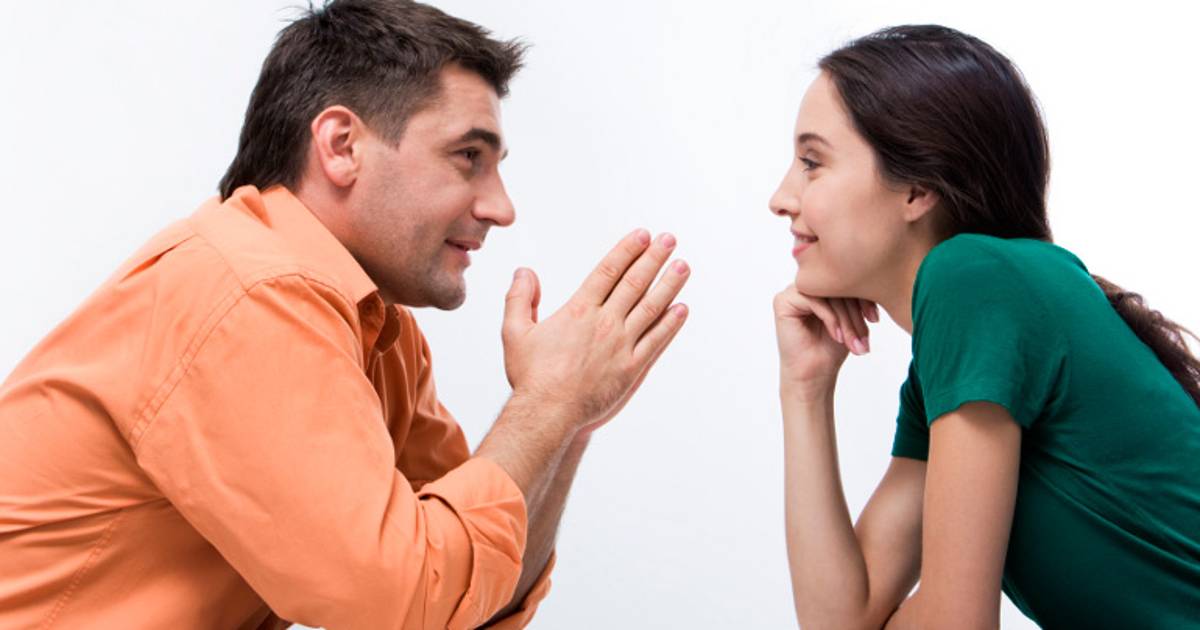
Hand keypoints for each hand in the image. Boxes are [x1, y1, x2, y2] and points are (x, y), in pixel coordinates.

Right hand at [502, 229, 689, 433]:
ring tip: (682, 266)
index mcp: (579, 311)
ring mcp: (621, 345)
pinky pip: (656, 341)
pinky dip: (670, 324)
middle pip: (635, 283)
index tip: (642, 236)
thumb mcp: (514, 332)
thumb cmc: (531, 376)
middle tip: (669, 240)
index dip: (627, 251)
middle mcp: (604, 323)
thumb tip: (525, 272)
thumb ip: (519, 299)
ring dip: (669, 285)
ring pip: (651, 308)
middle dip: (654, 258)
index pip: (608, 271)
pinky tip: (681, 310)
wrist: (547, 413)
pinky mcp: (631, 368)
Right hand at [773, 283, 877, 393]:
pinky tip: (836, 335)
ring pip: (827, 294)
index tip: (874, 319)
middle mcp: (806, 286)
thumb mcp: (851, 318)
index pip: (845, 281)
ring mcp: (792, 292)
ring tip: (852, 341)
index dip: (863, 298)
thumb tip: (872, 280)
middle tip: (863, 337)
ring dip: (844, 319)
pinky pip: (813, 299)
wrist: (814, 373)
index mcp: (821, 286)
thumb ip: (856, 297)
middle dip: (854, 313)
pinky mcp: (783, 301)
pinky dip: (830, 318)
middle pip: (837, 287)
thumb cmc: (831, 348)